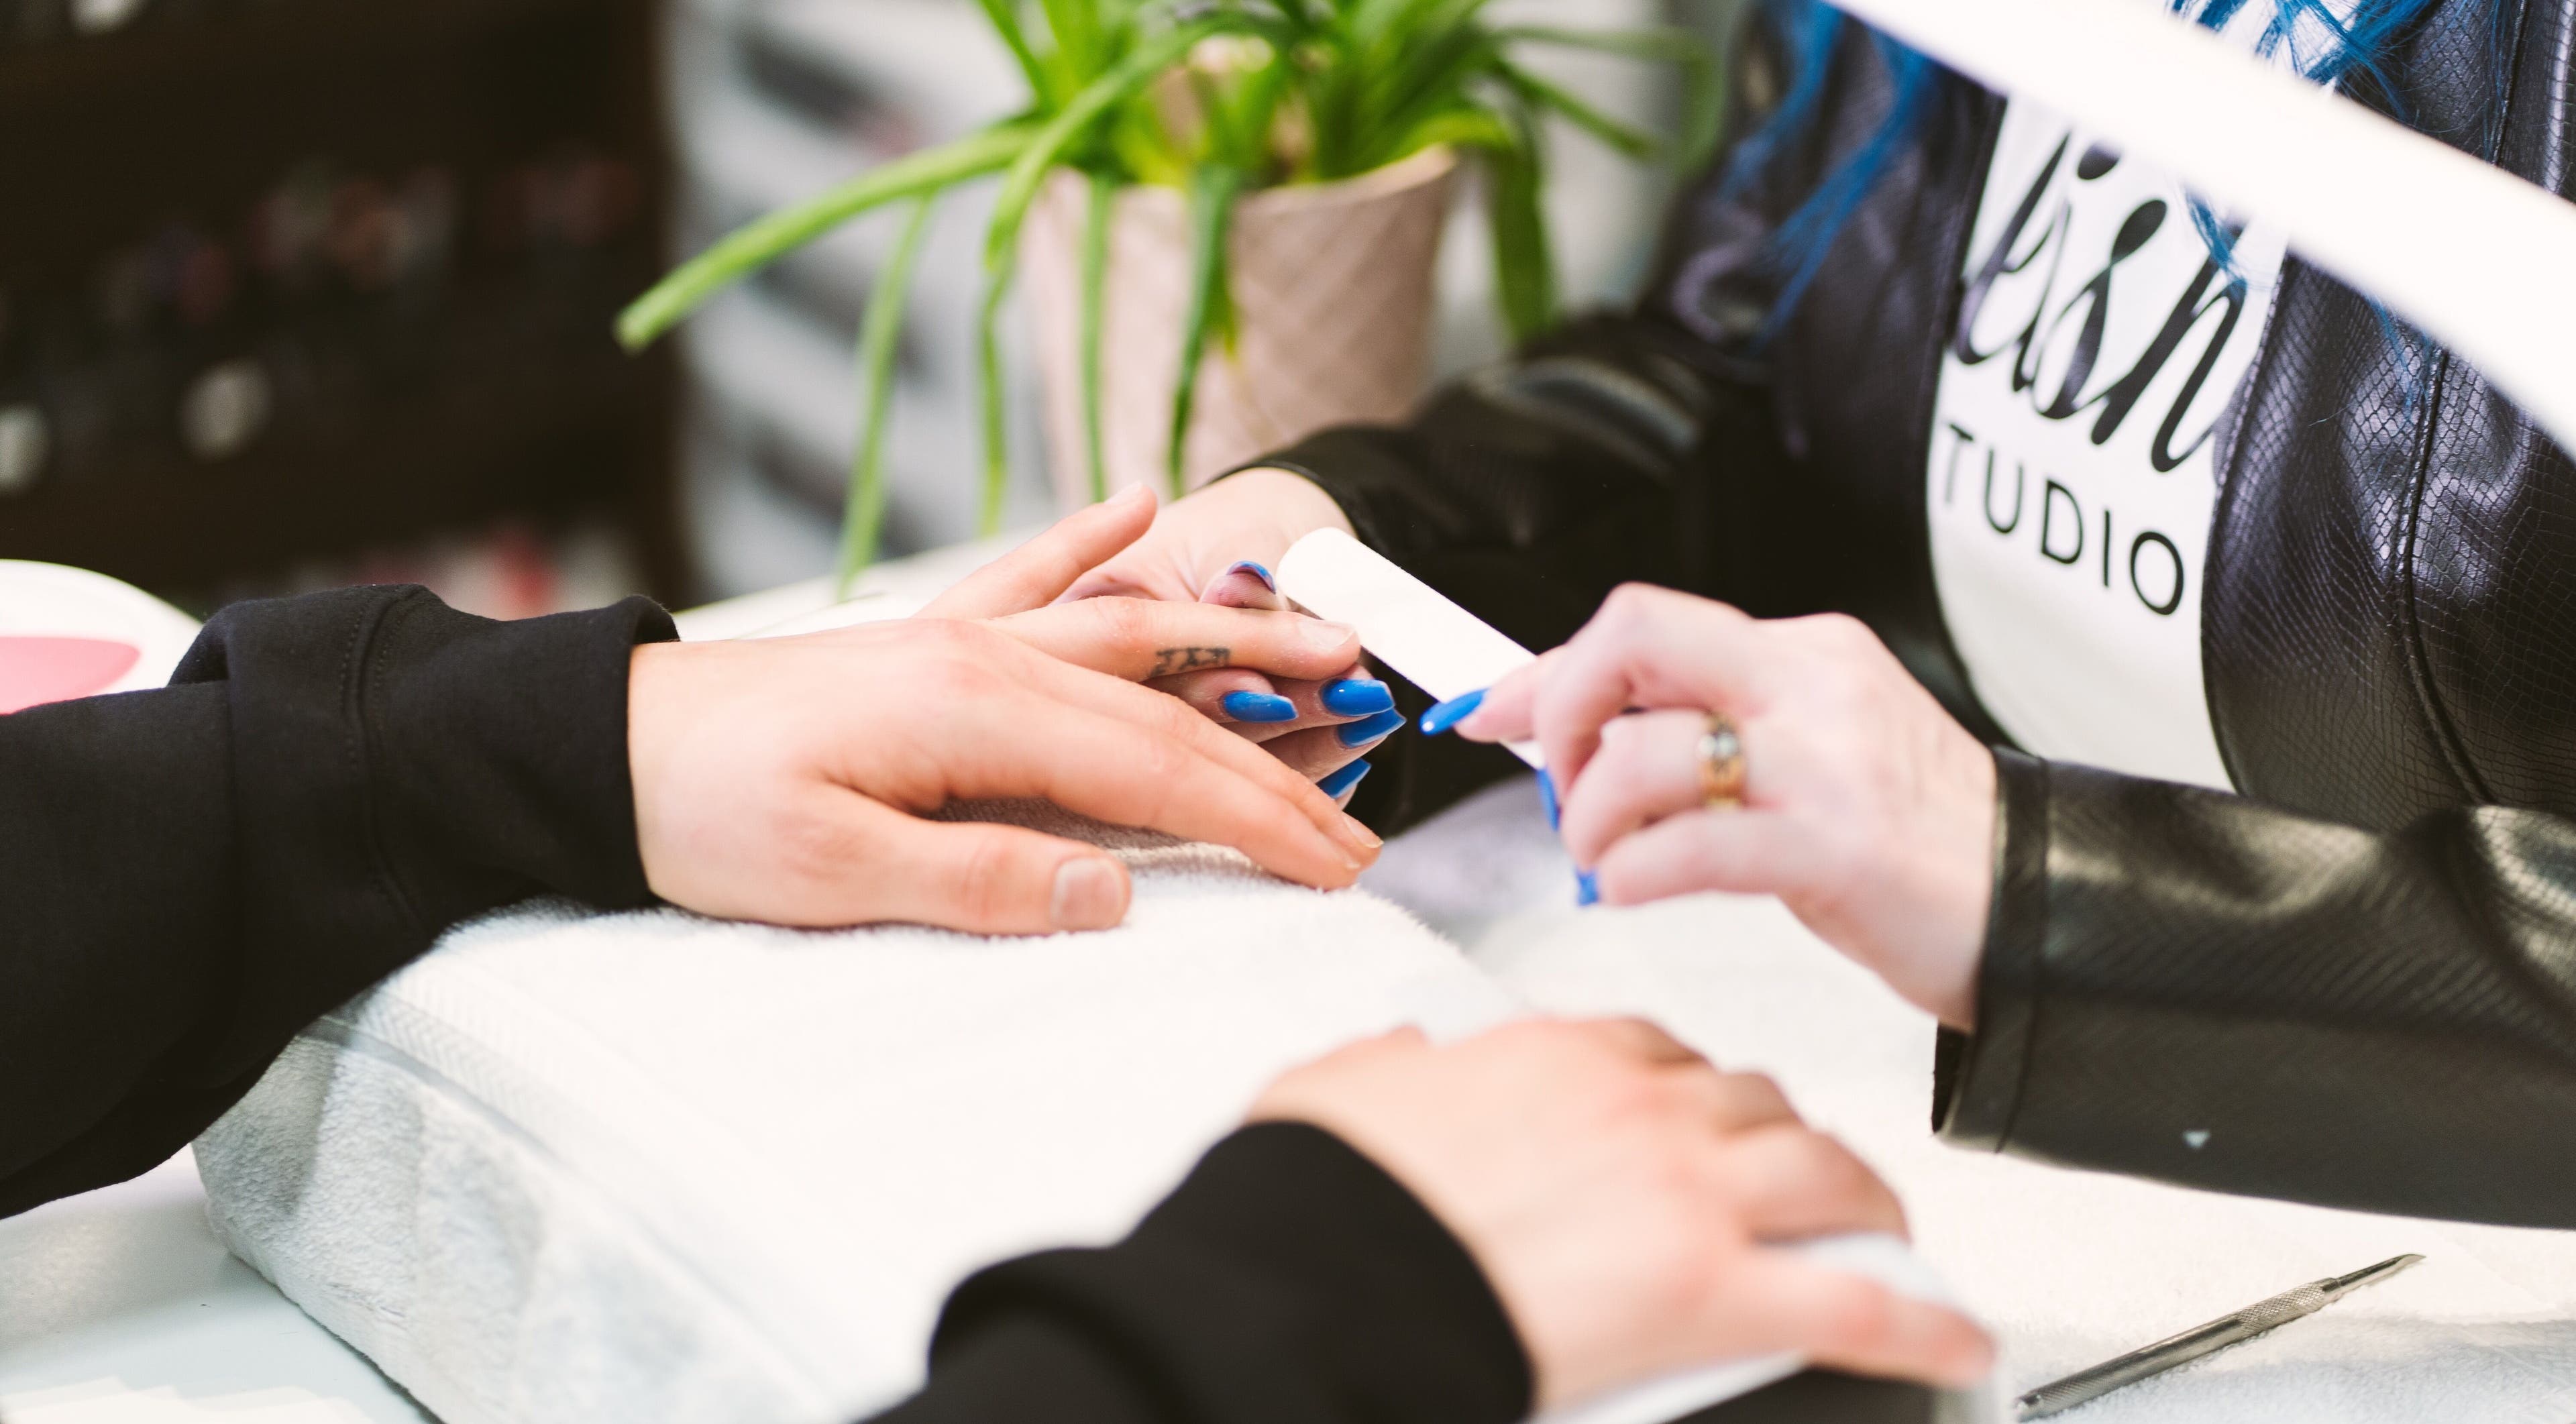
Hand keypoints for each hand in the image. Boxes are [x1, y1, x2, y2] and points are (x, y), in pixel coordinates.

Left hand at [628, 487, 1380, 932]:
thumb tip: (1115, 888)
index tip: (1341, 864)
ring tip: (1327, 643)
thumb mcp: (831, 873)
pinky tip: (1136, 500)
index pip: (1156, 772)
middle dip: (1276, 763)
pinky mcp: (925, 639)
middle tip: (1365, 817)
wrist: (600, 746)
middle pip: (1165, 710)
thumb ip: (980, 876)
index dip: (1260, 820)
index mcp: (975, 713)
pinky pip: (1025, 579)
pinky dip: (1087, 540)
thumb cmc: (703, 815)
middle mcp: (986, 657)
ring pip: (1125, 634)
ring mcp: (959, 637)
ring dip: (1230, 645)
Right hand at [1253, 1019, 1993, 1407]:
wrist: (1329, 1275)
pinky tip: (1954, 1339)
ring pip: (1823, 1170)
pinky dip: (1922, 1321)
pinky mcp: (1715, 1291)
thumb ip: (1386, 1067)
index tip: (1697, 1106)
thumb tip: (1395, 1057)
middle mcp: (1635, 1108)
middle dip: (1782, 1132)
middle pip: (1752, 1102)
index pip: (1654, 1049)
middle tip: (1796, 1167)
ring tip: (1878, 1226)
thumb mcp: (1337, 1091)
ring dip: (1860, 1198)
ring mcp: (1685, 1193)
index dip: (1691, 1083)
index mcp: (1550, 1058)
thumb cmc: (1327, 1199)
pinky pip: (1855, 1299)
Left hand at [1450, 586, 1995, 1028]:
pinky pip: (1683, 846)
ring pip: (1639, 750)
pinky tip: (1627, 890)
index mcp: (1805, 654)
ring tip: (1599, 859)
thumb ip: (1713, 732)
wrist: (2044, 911)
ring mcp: (1822, 763)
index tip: (1489, 711)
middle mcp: (1810, 685)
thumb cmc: (1921, 846)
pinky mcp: (1833, 847)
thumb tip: (1589, 737)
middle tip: (1558, 782)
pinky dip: (1626, 873)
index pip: (1642, 626)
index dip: (1545, 670)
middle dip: (1560, 709)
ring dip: (1585, 817)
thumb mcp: (1812, 756)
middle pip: (1630, 637)